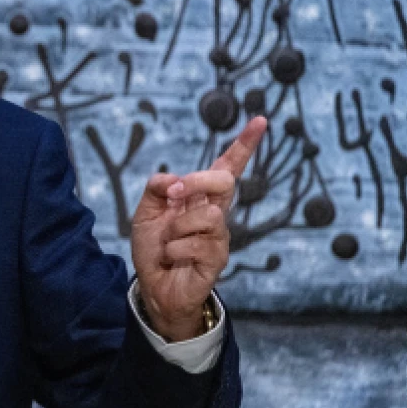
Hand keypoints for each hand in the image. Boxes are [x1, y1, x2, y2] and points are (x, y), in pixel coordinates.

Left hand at [130, 116, 266, 340]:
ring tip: (169, 242)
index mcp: (200, 198)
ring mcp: (220, 237)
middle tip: (172, 196)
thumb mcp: (145, 210)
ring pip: (206, 215)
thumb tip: (174, 181)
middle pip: (224, 181)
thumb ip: (157, 187)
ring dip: (176, 227)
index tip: (260, 121)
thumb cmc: (154, 247)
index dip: (244, 145)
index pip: (227, 167)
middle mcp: (216, 213)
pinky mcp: (217, 259)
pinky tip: (173, 258)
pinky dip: (173, 249)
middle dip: (195, 182)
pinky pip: (194, 244)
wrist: (153, 286)